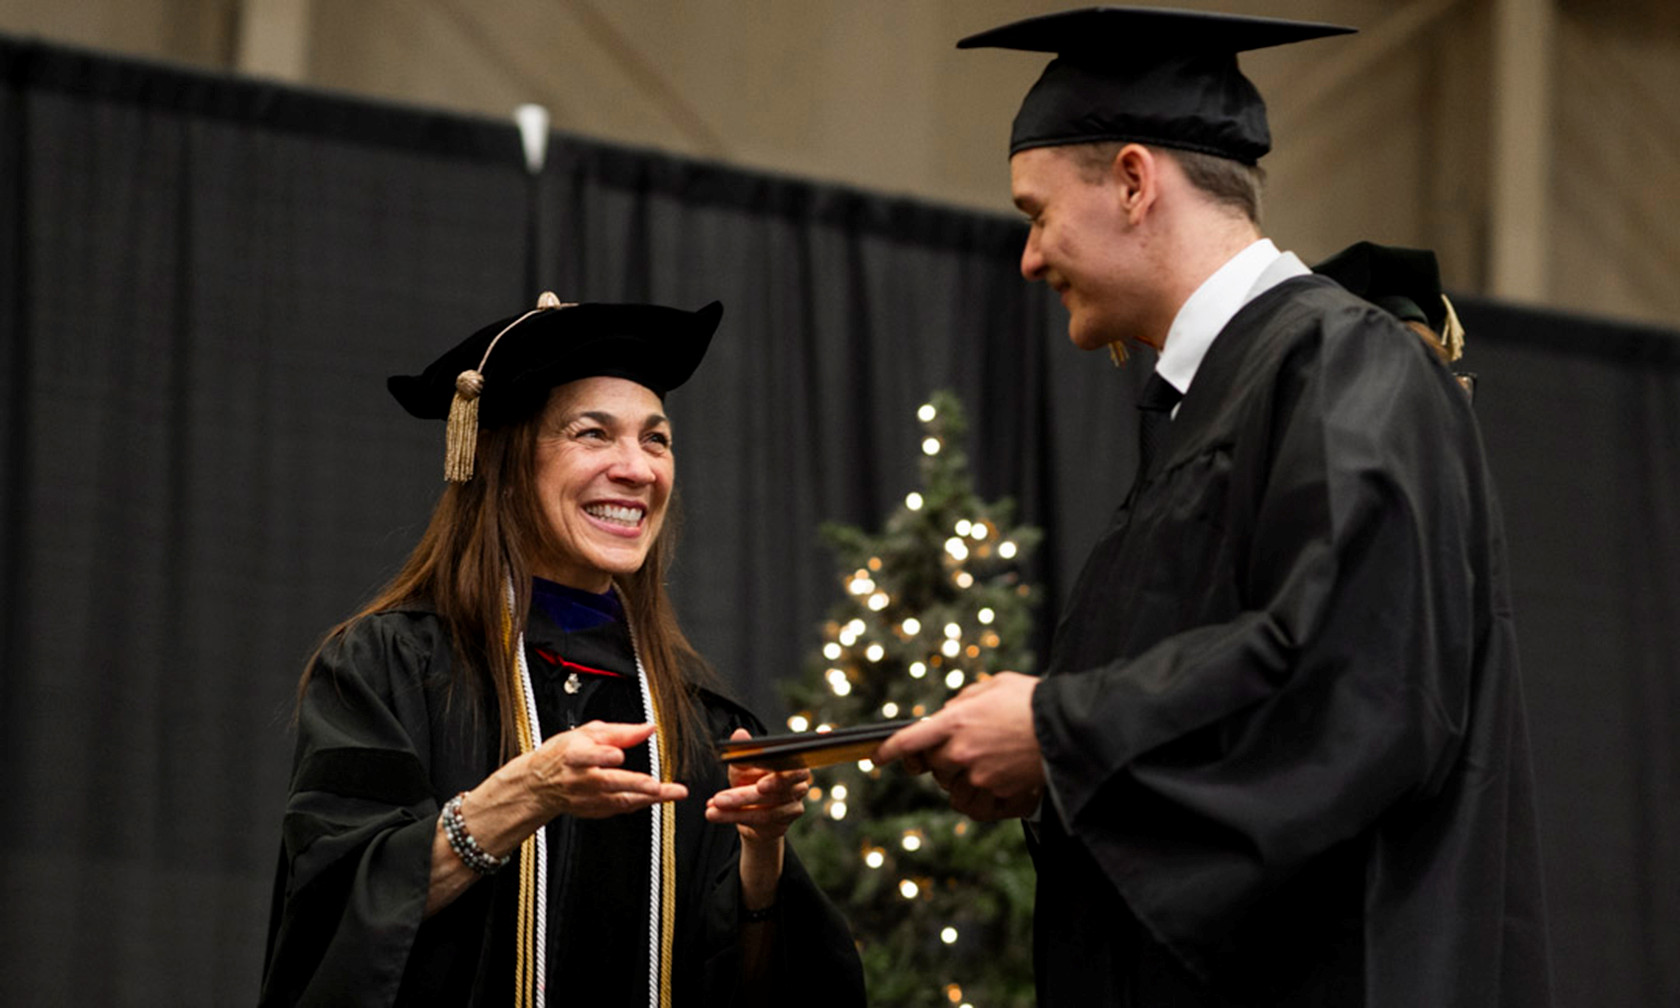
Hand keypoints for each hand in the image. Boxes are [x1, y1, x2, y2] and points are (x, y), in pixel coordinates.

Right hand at [522, 720, 688, 818]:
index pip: (589, 756)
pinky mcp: (593, 810)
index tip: (618, 755)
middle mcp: (580, 779)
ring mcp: (586, 798)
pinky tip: (659, 798)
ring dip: (647, 797)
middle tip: (655, 785)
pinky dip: (641, 803)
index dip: (602, 755)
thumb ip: (619, 732)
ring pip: (619, 800)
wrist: (538, 786)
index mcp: (575, 755)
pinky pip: (621, 808)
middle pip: (608, 782)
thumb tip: (648, 728)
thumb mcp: (586, 734)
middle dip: (634, 784)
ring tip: (671, 792)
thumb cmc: (562, 755)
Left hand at [705, 728, 811, 844]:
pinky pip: (760, 823)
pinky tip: (717, 814)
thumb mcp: (743, 766)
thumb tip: (739, 734)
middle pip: (776, 791)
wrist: (752, 811)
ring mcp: (793, 806)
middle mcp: (799, 785)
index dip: (777, 775)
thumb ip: (743, 752)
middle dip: (746, 796)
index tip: (758, 784)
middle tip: (720, 799)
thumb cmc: (750, 781)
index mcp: (793, 764)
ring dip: (734, 811)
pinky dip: (735, 817)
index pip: (792, 767)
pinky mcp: (784, 824)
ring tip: (711, 809)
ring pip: (765, 812)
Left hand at [875, 671, 1044, 820]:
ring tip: (982, 766)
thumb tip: (946, 714)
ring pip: (952, 789)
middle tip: (962, 749)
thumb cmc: (1033, 700)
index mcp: (956, 721)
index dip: (890, 750)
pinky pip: (975, 806)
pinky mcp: (999, 794)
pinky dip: (978, 800)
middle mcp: (962, 751)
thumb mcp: (994, 686)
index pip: (909, 740)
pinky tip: (990, 788)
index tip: (878, 757)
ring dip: (960, 780)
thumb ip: (963, 701)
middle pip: (933, 766)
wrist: (1069, 726)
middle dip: (941, 760)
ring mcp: (980, 776)